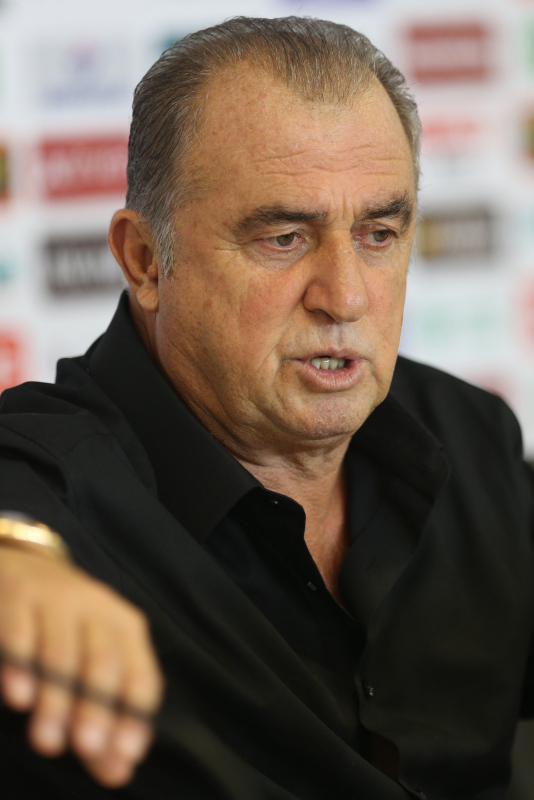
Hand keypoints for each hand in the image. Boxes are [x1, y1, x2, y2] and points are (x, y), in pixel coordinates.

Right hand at [0, 546, 162, 786]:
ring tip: (47, 741)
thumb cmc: (65, 625)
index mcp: (125, 627)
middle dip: (96, 708)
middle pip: (103, 662)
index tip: (125, 755)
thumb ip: (102, 717)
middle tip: (86, 748)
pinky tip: (19, 697)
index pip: (141, 674)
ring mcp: (57, 597)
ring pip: (61, 650)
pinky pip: (20, 630)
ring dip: (56, 698)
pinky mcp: (18, 594)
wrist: (23, 566)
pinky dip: (20, 665)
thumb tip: (117, 772)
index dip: (136, 714)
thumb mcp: (90, 660)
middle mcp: (97, 608)